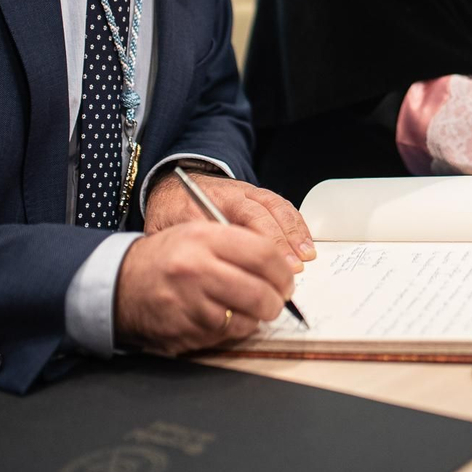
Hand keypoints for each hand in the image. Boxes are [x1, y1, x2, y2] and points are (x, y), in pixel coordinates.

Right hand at [115, 221, 295, 353]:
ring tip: (250, 307)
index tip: (287, 277)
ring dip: (257, 317)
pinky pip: (227, 335)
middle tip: (277, 298)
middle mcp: (197, 269)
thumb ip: (238, 242)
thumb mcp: (198, 233)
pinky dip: (233, 328)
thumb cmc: (165, 258)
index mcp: (204, 238)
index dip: (283, 270)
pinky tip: (225, 316)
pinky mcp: (186, 332)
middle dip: (277, 299)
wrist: (119, 284)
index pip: (264, 254)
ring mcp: (190, 304)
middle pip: (261, 292)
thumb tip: (281, 264)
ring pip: (248, 319)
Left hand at [144, 170, 315, 269]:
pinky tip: (306, 244)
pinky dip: (297, 224)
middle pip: (262, 213)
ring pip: (277, 207)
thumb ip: (181, 251)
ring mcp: (247, 192)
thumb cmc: (171, 216)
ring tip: (306, 257)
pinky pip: (283, 205)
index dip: (257, 244)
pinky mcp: (259, 195)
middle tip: (293, 270)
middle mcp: (231, 194)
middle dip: (281, 242)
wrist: (174, 187)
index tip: (267, 266)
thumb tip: (202, 284)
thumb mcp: (164, 233)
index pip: (235, 220)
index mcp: (204, 203)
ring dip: (294, 233)